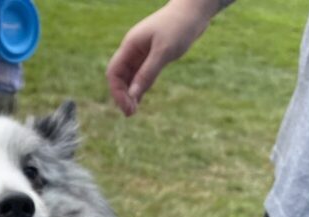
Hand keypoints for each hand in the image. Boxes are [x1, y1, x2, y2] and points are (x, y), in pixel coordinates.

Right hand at [107, 0, 219, 115]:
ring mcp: (142, 52)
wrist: (195, 11)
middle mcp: (133, 49)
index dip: (117, 91)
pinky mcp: (153, 55)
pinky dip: (140, 86)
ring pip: (130, 77)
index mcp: (130, 45)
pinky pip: (141, 74)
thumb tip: (133, 95)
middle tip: (130, 113)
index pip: (114, 72)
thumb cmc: (179, 27)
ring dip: (130, 93)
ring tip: (134, 111)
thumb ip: (147, 73)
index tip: (127, 106)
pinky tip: (140, 99)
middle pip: (119, 76)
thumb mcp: (164, 52)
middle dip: (122, 95)